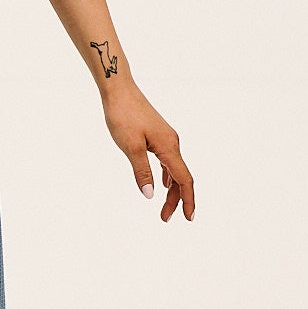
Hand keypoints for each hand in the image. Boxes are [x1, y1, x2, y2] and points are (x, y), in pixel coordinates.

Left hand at [101, 81, 194, 222]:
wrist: (119, 90)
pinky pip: (168, 161)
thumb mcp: (130, 148)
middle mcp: (172, 143)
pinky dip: (167, 176)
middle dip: (176, 200)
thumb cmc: (123, 116)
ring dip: (171, 190)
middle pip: (180, 178)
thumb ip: (142, 172)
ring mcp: (166, 138)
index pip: (184, 180)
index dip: (187, 200)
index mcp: (169, 147)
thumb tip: (151, 195)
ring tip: (164, 208)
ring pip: (174, 170)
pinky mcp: (158, 135)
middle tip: (165, 219)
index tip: (188, 218)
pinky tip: (161, 184)